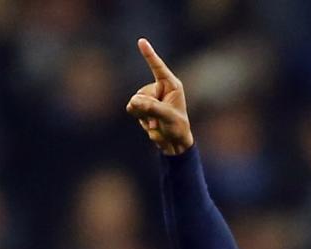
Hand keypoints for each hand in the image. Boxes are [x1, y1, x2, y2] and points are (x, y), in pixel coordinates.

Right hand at [125, 38, 193, 154]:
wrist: (174, 144)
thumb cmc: (177, 128)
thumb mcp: (167, 117)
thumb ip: (151, 108)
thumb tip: (133, 102)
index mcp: (171, 85)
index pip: (158, 68)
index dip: (149, 55)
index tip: (141, 41)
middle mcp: (160, 88)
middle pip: (143, 93)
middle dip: (147, 108)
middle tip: (158, 121)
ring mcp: (150, 97)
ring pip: (136, 102)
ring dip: (144, 116)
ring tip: (157, 124)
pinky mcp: (143, 107)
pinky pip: (133, 109)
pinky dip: (141, 120)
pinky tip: (152, 125)